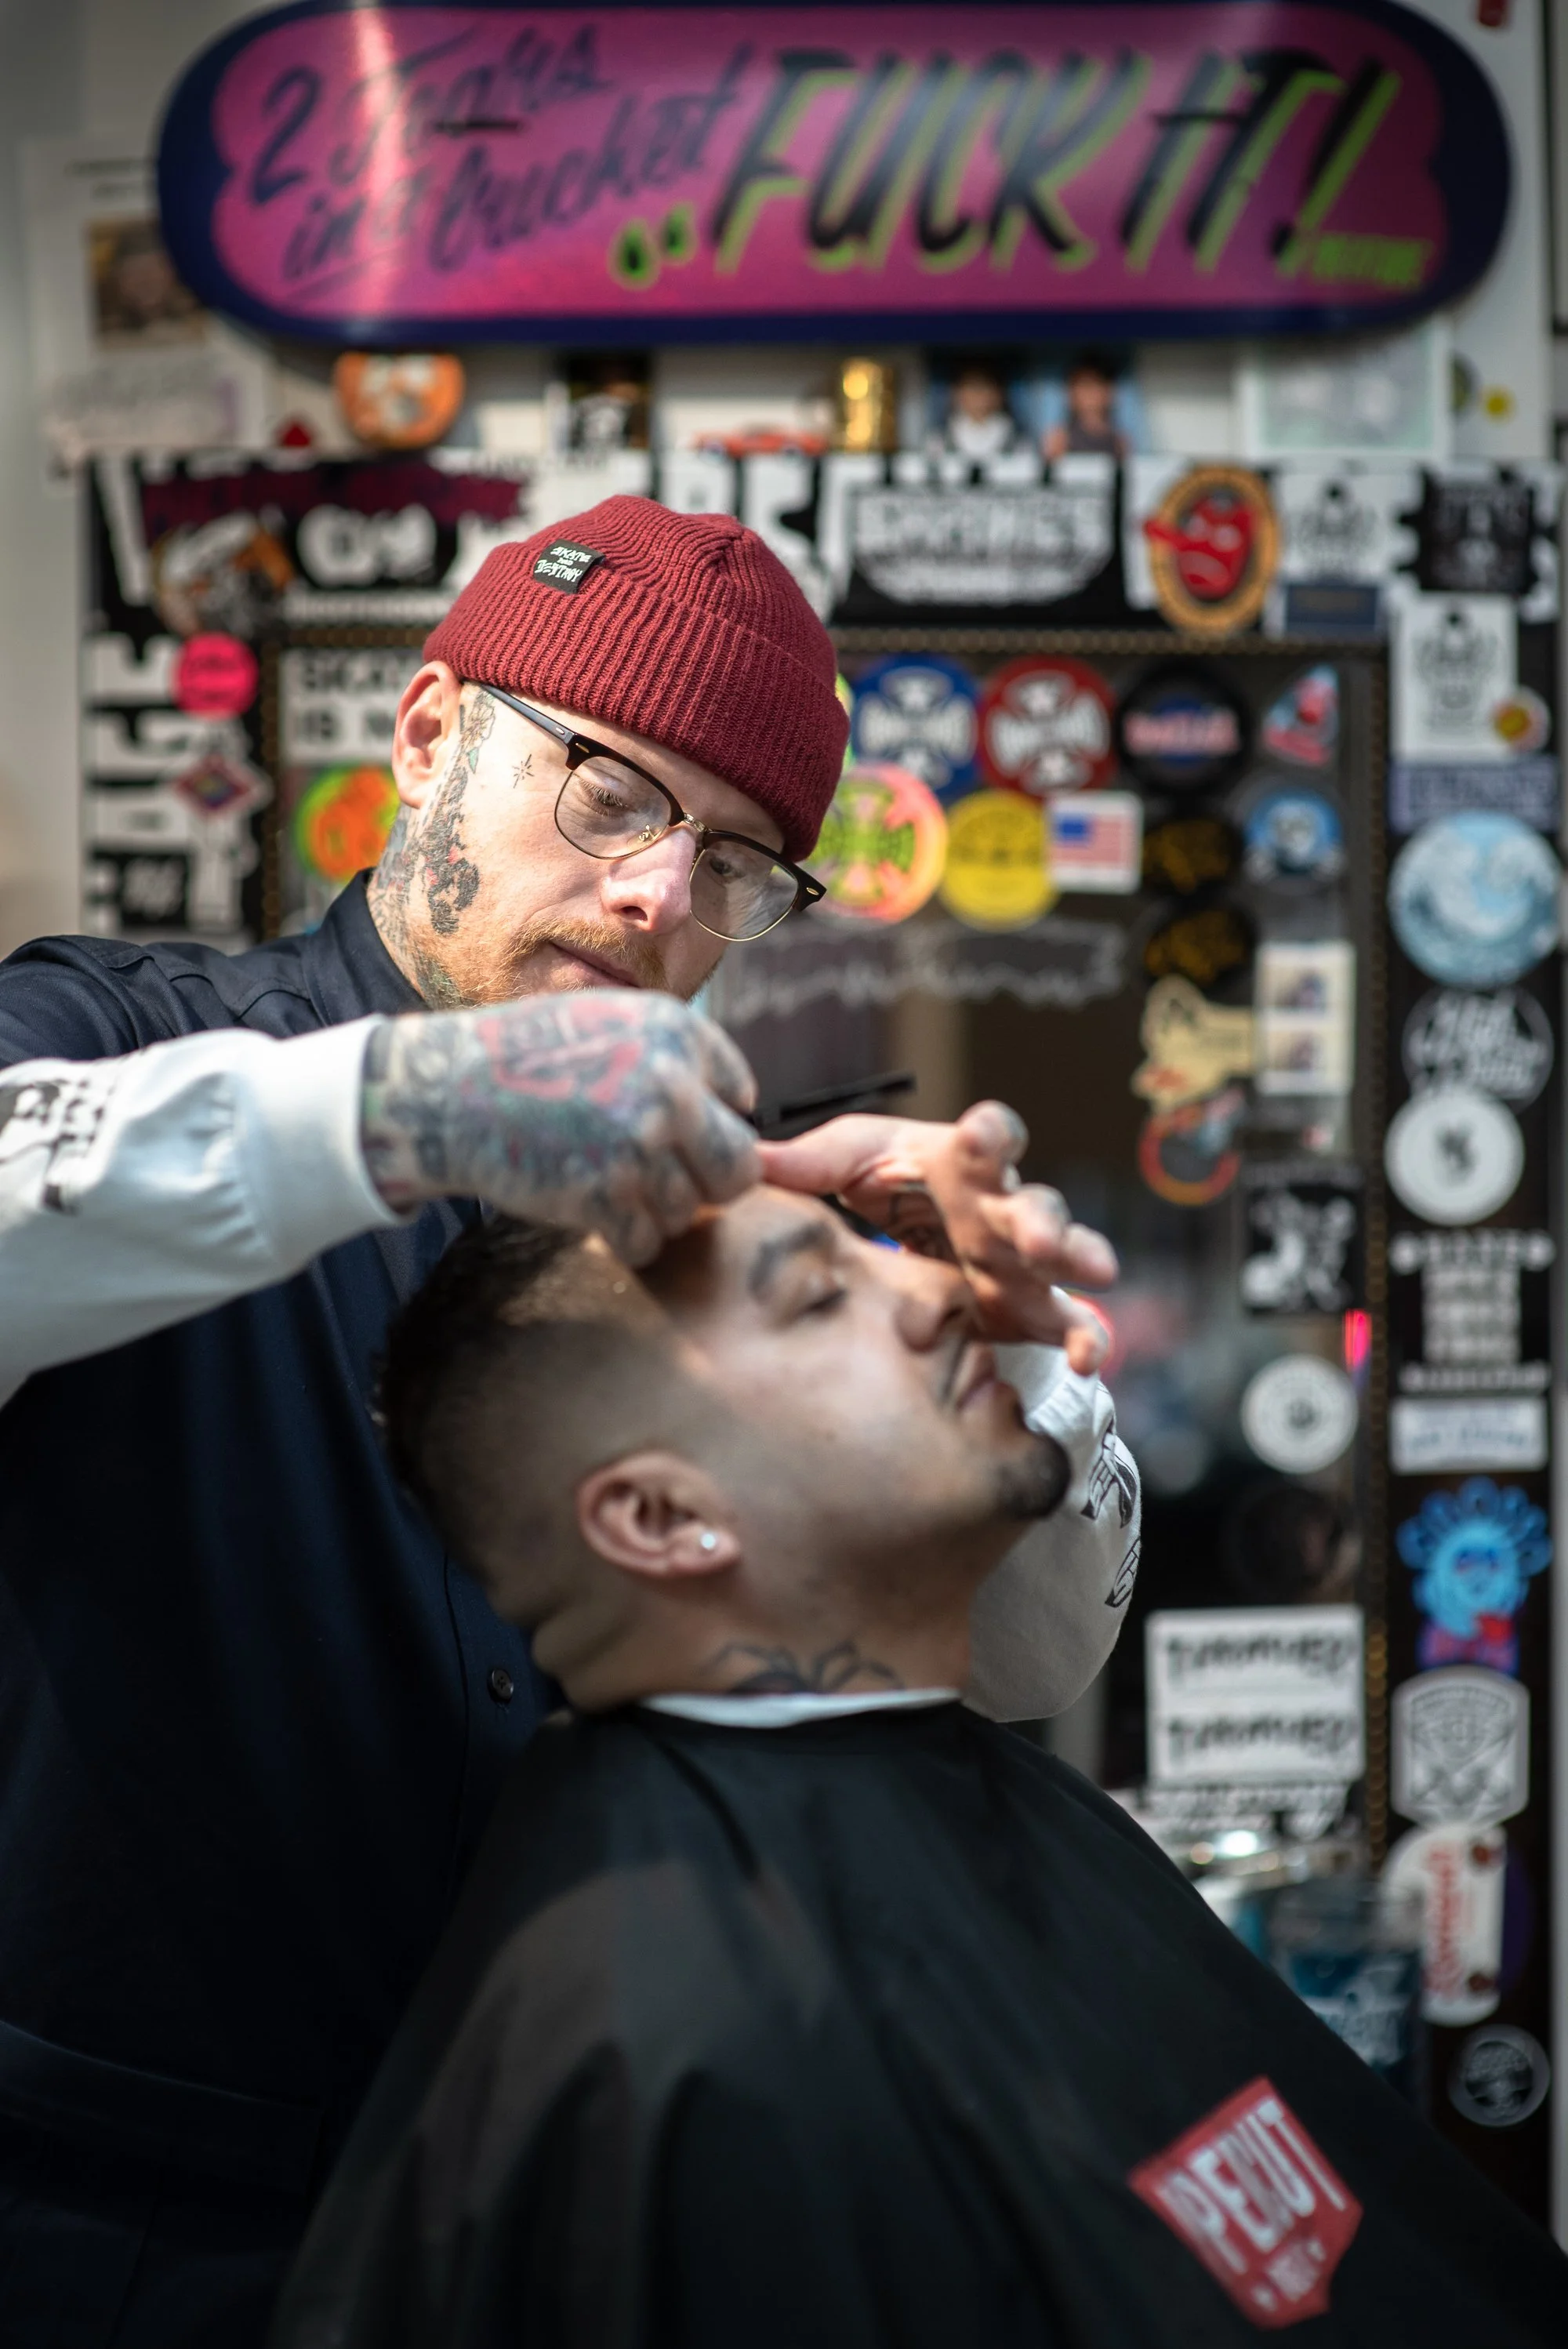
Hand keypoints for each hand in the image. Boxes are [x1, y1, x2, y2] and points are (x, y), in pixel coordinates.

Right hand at [360, 992, 758, 1264]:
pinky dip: (622, 1238)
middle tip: (662, 1176)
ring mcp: (638, 1144)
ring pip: (690, 1211)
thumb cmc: (532, 1058)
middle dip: (708, 1181)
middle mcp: (669, 1084)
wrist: (450, 1091)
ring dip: (654, 1210)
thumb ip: (684, 1054)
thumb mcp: (614, 1020)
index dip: (709, 1122)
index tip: (667, 1126)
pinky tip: (590, 1207)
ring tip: (606, 1179)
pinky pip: (646, 1243)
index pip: (740, 1098)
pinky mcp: (603, 1196)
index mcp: (677, 1033)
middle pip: (739, 1169)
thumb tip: (745, 1105)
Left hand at [759, 1100, 1116, 1371]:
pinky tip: (1089, 1360)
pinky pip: (1068, 1322)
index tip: (983, 1136)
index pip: (988, 1138)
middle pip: (1032, 1203)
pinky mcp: (1030, 1309)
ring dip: (1076, 1263)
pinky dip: (1084, 1339)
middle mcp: (1002, 1208)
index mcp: (963, 1164)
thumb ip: (807, 1162)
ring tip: (1094, 1275)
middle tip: (1034, 1234)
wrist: (915, 1243)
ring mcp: (1024, 1260)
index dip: (990, 1134)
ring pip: (1062, 1257)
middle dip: (1039, 1217)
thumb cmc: (890, 1188)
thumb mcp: (850, 1166)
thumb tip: (745, 1158)